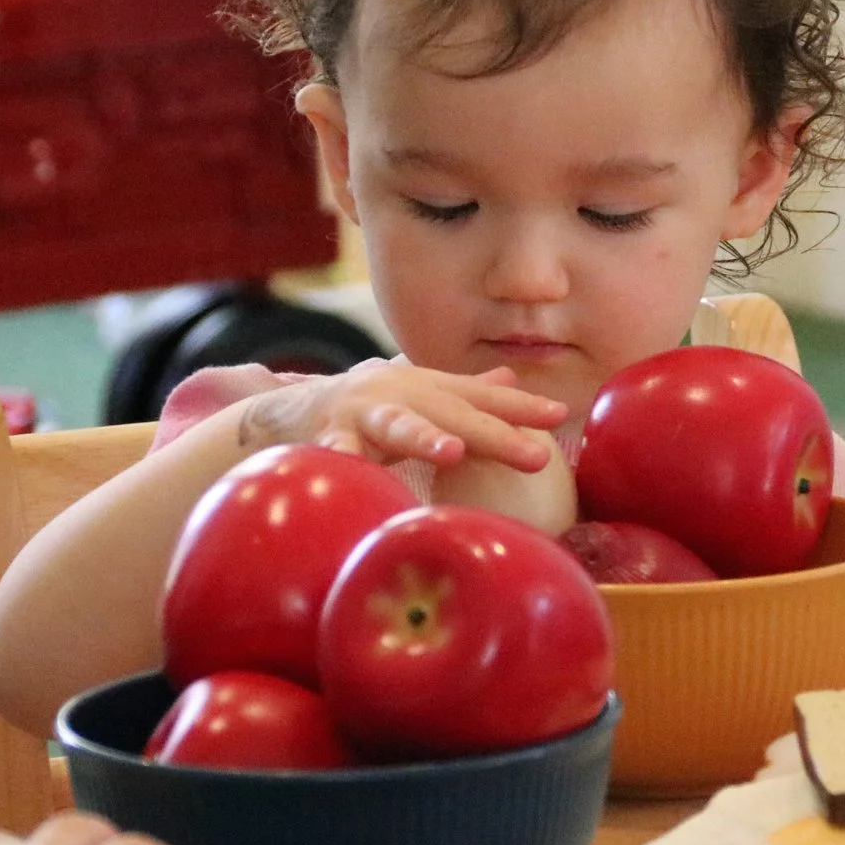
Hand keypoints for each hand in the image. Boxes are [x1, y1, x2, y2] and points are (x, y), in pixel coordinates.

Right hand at [239, 360, 565, 472]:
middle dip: (494, 433)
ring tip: (452, 450)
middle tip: (535, 455)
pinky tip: (350, 464)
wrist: (285, 413)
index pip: (481, 397)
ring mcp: (361, 412)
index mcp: (426, 388)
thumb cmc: (366, 412)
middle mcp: (399, 393)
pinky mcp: (324, 435)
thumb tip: (514, 380)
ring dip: (425, 436)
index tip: (559, 415)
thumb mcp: (418, 397)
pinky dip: (341, 457)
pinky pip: (334, 450)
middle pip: (453, 412)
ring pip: (398, 424)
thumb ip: (464, 392)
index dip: (520, 407)